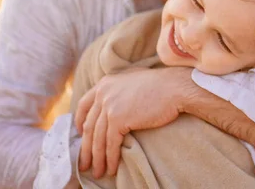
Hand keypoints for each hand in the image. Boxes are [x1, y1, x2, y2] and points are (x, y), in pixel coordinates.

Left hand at [74, 67, 193, 177]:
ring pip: (98, 138)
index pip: (84, 105)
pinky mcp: (118, 119)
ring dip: (97, 158)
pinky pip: (110, 144)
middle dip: (86, 148)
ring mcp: (109, 105)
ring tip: (98, 172)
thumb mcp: (132, 82)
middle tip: (85, 163)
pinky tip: (111, 168)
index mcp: (105, 83)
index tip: (80, 134)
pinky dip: (110, 158)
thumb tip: (114, 105)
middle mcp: (103, 93)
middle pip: (89, 126)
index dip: (79, 122)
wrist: (174, 87)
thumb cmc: (160, 86)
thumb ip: (118, 91)